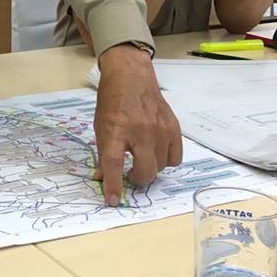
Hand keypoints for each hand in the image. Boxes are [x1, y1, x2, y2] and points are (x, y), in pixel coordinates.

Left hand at [94, 44, 182, 205]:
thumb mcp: (100, 126)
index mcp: (116, 129)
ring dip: (150, 169)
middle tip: (130, 175)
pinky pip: (175, 158)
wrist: (131, 76)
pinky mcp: (173, 127)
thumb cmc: (111, 101)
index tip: (111, 200)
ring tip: (142, 158)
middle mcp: (139, 130)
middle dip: (137, 180)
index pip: (113, 163)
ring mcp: (159, 129)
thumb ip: (103, 152)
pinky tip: (156, 152)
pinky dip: (166, 160)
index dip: (112, 185)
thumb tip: (102, 179)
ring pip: (161, 167)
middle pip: (144, 171)